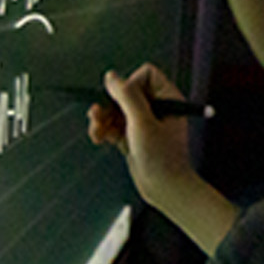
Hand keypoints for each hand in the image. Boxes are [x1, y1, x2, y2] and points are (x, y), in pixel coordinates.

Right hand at [87, 64, 197, 204]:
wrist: (164, 189)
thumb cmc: (161, 157)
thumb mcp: (141, 122)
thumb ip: (127, 96)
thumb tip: (111, 76)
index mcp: (168, 98)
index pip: (146, 74)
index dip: (131, 84)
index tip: (124, 102)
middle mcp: (157, 107)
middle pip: (125, 92)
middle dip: (109, 104)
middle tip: (96, 116)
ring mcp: (144, 122)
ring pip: (116, 109)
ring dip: (102, 118)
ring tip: (95, 132)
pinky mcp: (133, 137)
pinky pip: (113, 125)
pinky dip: (104, 130)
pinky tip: (98, 138)